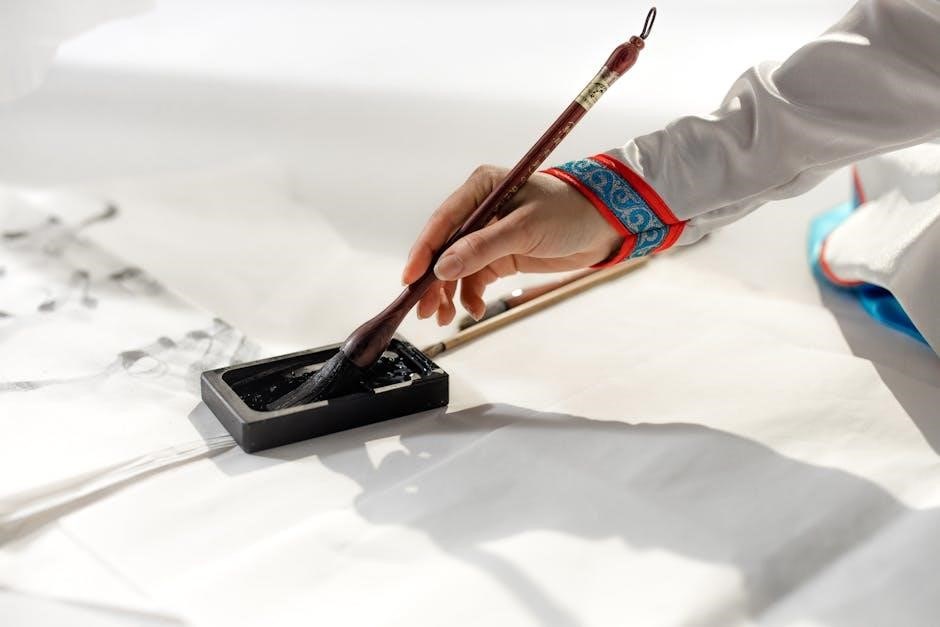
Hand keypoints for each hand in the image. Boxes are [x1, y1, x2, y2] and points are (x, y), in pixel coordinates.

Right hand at [401, 165, 622, 324]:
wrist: (603, 227)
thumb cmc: (569, 213)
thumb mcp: (525, 228)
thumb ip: (483, 248)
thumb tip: (443, 268)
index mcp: (480, 187)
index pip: (443, 221)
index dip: (423, 251)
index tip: (410, 278)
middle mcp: (479, 208)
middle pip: (443, 247)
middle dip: (432, 280)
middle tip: (423, 308)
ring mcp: (487, 233)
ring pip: (455, 267)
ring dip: (447, 293)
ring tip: (442, 316)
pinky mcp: (498, 254)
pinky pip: (474, 277)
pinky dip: (470, 295)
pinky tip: (472, 309)